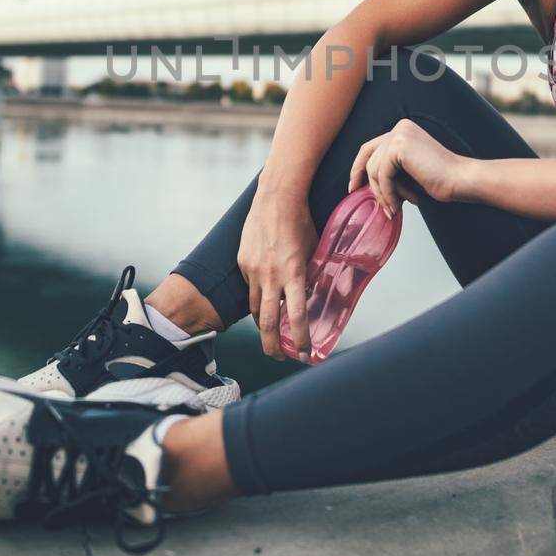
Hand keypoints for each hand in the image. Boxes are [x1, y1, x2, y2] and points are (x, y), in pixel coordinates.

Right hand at [236, 186, 318, 360]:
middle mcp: (271, 276)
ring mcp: (253, 270)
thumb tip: (308, 295)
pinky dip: (258, 295)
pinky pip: (249, 287)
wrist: (276, 197)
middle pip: (268, 324)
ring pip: (256, 308)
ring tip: (272, 332)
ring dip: (264, 324)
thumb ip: (310, 275)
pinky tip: (265, 292)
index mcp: (294, 274)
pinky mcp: (242, 262)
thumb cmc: (301, 222)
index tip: (304, 354)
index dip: (301, 340)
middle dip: (273, 347)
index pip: (297, 317)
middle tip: (280, 358)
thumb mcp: (313, 251)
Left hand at [349, 118, 468, 217]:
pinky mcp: (399, 146)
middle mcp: (399, 128)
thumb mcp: (408, 172)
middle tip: (358, 196)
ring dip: (383, 193)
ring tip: (395, 207)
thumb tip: (362, 183)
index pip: (371, 148)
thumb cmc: (439, 180)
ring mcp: (399, 135)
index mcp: (403, 130)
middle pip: (368, 156)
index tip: (354, 186)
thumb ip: (389, 170)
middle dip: (363, 179)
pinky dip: (387, 194)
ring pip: (374, 169)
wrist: (460, 180)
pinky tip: (397, 206)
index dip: (359, 167)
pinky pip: (382, 175)